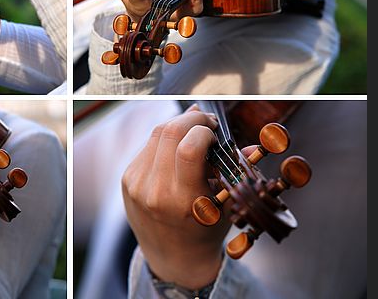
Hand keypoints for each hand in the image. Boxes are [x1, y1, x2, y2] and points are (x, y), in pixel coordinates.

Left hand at [122, 106, 225, 287]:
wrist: (173, 258)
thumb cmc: (207, 228)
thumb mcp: (227, 205)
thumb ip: (236, 171)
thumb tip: (250, 144)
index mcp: (184, 200)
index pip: (189, 148)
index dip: (204, 130)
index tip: (215, 134)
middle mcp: (156, 191)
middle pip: (170, 131)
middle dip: (192, 119)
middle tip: (207, 123)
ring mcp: (137, 184)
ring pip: (157, 133)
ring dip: (178, 126)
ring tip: (194, 133)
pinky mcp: (127, 179)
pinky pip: (148, 146)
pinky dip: (165, 140)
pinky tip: (176, 149)